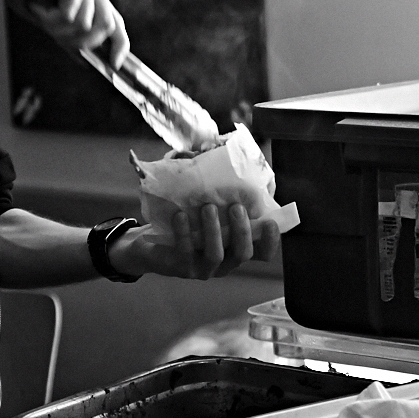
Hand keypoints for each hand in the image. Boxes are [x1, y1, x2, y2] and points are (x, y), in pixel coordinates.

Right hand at [0, 0, 128, 64]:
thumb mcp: (49, 18)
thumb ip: (69, 34)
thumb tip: (86, 61)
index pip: (116, 20)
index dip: (120, 44)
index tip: (114, 65)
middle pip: (108, 25)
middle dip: (83, 41)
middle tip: (54, 36)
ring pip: (86, 25)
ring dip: (58, 28)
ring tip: (39, 14)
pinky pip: (70, 17)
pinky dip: (49, 18)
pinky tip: (35, 4)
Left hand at [111, 203, 280, 279]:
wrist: (148, 243)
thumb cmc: (183, 221)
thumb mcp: (203, 207)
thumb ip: (215, 191)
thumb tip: (212, 149)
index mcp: (234, 249)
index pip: (261, 253)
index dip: (270, 241)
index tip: (270, 221)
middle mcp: (223, 263)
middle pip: (242, 254)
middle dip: (241, 230)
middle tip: (235, 207)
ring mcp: (202, 268)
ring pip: (216, 254)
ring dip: (214, 230)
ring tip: (207, 207)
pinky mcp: (180, 267)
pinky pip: (185, 251)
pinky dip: (184, 232)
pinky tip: (181, 215)